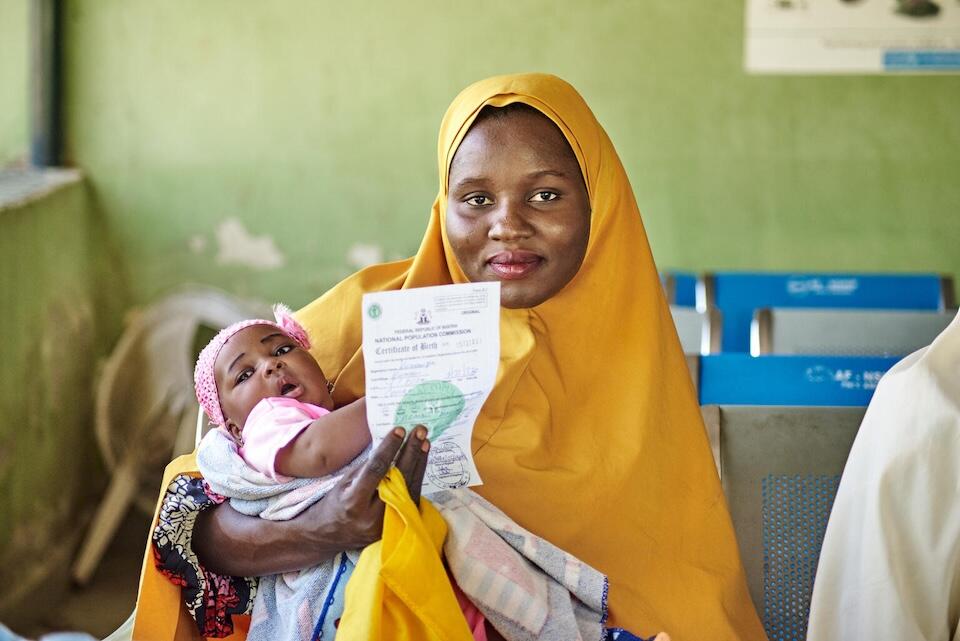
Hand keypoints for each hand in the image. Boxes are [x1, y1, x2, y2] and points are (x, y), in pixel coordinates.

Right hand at [301, 426, 429, 547]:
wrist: (330, 535)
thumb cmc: (336, 503)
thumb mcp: (345, 482)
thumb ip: (367, 467)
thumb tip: (390, 445)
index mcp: (354, 501)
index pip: (376, 470)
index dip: (389, 448)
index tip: (400, 430)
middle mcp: (372, 515)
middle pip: (399, 478)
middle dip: (411, 452)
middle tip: (420, 430)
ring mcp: (387, 523)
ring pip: (410, 489)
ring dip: (420, 463)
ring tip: (424, 442)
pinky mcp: (397, 527)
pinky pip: (411, 498)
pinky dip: (417, 478)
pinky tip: (421, 461)